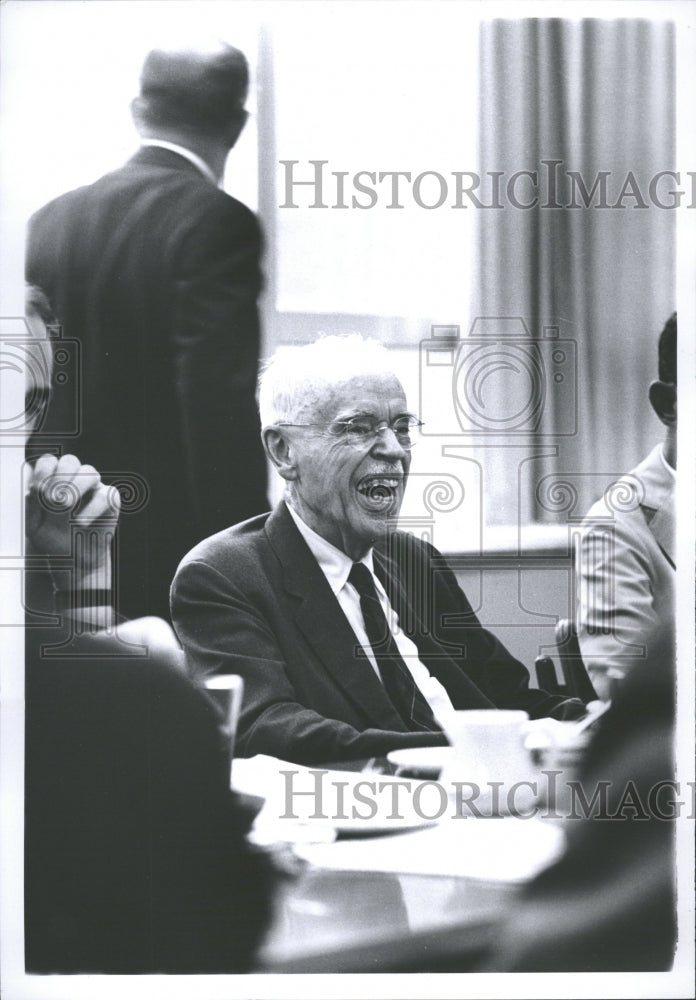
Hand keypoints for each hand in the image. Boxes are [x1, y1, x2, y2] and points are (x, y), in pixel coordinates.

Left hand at [25, 454, 119, 588]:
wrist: (75, 561)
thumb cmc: (53, 539)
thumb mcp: (35, 524)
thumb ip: (36, 503)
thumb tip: (45, 490)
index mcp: (53, 479)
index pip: (48, 461)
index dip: (43, 474)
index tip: (38, 493)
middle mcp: (74, 479)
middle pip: (69, 460)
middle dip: (59, 479)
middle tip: (53, 502)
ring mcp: (94, 488)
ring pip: (89, 472)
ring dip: (75, 488)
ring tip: (65, 508)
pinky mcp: (110, 500)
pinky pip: (105, 495)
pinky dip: (91, 509)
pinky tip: (80, 523)